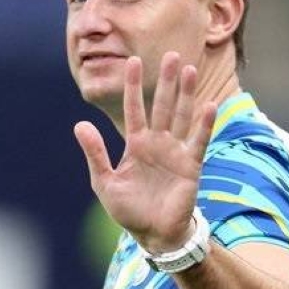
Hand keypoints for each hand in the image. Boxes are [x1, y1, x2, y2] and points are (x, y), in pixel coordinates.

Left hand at [74, 52, 216, 252]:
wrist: (152, 234)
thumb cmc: (128, 209)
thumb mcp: (104, 181)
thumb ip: (95, 153)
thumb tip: (79, 125)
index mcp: (136, 145)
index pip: (134, 109)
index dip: (134, 86)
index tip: (132, 61)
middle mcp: (157, 144)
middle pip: (162, 106)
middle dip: (165, 81)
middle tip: (170, 54)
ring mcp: (175, 153)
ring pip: (182, 116)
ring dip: (186, 94)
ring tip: (189, 69)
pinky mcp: (191, 166)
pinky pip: (198, 141)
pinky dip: (204, 124)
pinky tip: (208, 104)